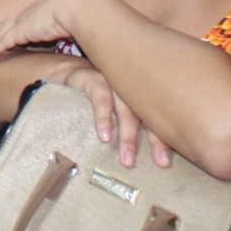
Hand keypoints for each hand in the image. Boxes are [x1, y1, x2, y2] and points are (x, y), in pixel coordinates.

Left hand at [0, 0, 77, 60]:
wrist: (76, 7)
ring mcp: (20, 23)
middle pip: (1, 27)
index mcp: (35, 12)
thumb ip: (62, 30)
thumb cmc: (77, 13)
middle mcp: (25, 16)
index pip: (14, 21)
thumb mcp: (66, 22)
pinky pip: (1, 43)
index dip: (3, 26)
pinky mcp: (20, 32)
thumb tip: (69, 38)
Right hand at [59, 64, 173, 168]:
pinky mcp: (93, 79)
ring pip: (126, 110)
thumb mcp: (113, 108)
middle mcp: (131, 88)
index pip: (158, 117)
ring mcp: (114, 82)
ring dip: (128, 136)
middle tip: (161, 163)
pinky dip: (104, 118)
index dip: (165, 139)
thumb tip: (136, 159)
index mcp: (139, 95)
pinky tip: (105, 136)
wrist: (64, 68)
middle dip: (156, 139)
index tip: (166, 162)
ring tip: (127, 160)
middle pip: (149, 114)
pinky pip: (101, 99)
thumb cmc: (92, 95)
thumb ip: (126, 124)